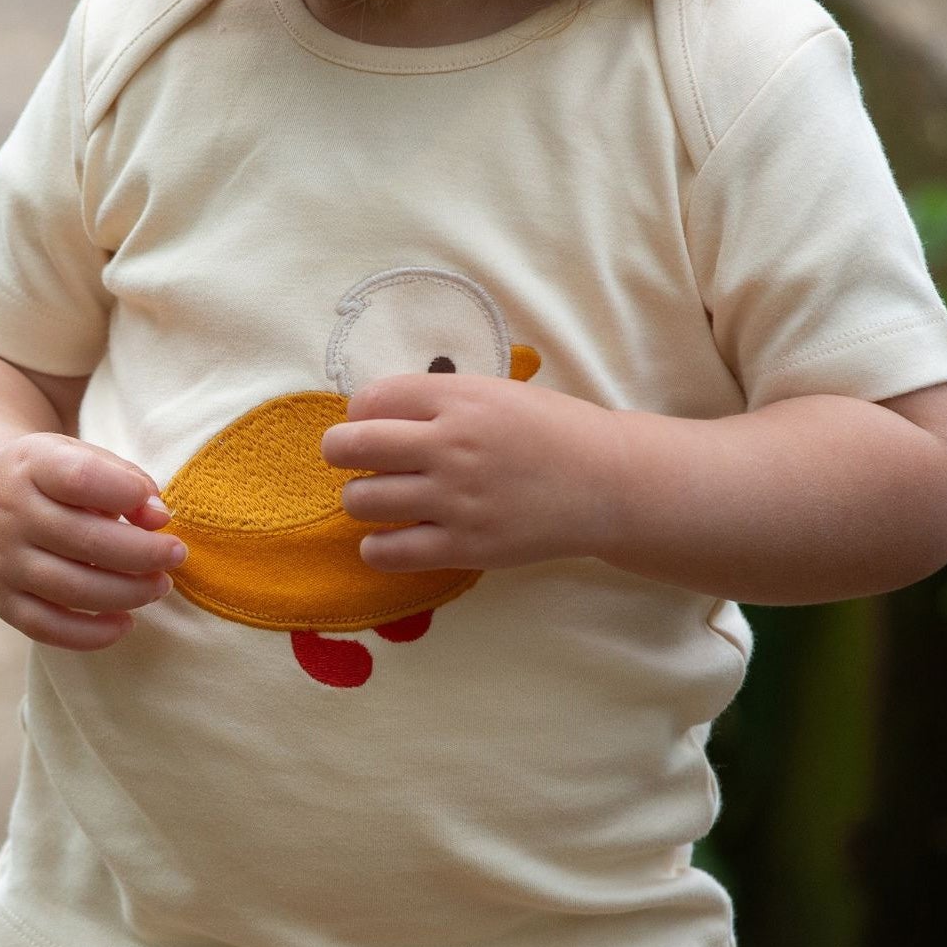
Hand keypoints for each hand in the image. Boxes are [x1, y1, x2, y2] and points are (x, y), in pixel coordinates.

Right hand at [0, 433, 187, 650]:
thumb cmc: (50, 481)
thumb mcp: (81, 458)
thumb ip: (125, 480)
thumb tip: (160, 519)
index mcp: (32, 466)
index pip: (80, 478)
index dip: (127, 494)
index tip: (159, 510)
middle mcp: (10, 514)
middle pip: (85, 540)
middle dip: (144, 553)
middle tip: (176, 555)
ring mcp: (2, 561)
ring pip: (72, 588)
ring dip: (128, 593)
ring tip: (160, 585)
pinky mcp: (2, 601)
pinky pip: (48, 628)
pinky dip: (92, 633)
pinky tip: (125, 622)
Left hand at [320, 373, 620, 572]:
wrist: (607, 483)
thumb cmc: (551, 432)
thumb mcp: (495, 394)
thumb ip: (438, 398)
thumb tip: (371, 413)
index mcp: (458, 399)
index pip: (369, 400)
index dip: (360, 414)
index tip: (373, 425)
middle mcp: (450, 446)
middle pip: (351, 447)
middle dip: (340, 451)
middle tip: (352, 459)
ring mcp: (455, 499)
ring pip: (361, 500)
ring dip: (361, 498)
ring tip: (381, 499)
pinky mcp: (464, 547)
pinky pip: (387, 552)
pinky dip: (376, 547)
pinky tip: (391, 538)